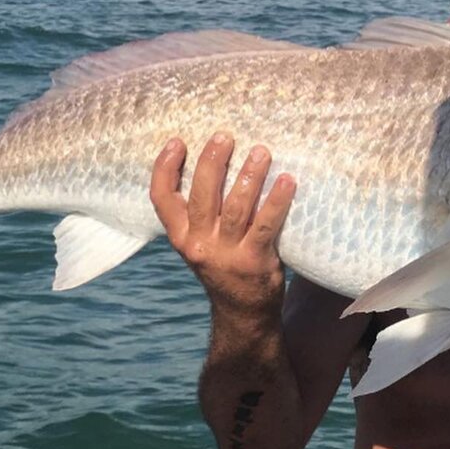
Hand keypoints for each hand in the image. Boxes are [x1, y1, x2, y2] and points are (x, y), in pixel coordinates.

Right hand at [150, 132, 296, 316]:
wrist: (242, 312)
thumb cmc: (223, 264)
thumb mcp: (200, 242)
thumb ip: (199, 212)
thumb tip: (213, 159)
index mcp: (181, 236)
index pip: (161, 199)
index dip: (165, 169)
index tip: (177, 142)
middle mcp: (199, 244)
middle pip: (201, 196)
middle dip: (211, 162)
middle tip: (225, 137)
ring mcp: (226, 253)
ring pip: (235, 207)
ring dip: (249, 175)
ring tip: (261, 152)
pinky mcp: (254, 260)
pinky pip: (266, 224)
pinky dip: (277, 200)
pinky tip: (288, 180)